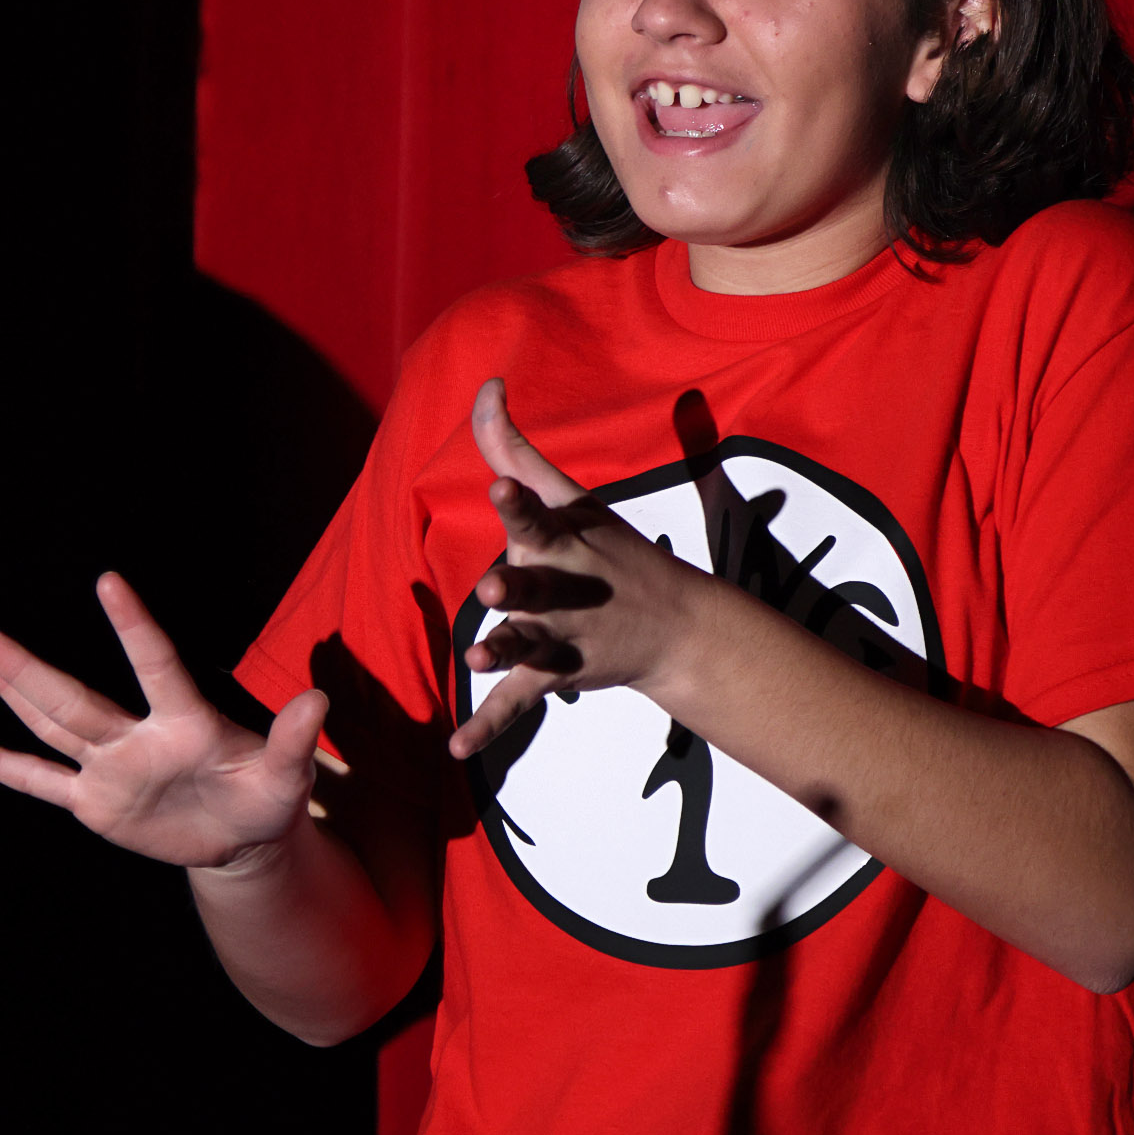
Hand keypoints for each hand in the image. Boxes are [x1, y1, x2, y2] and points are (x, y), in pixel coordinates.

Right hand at [0, 573, 331, 871]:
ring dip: (11, 692)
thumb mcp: (288, 778)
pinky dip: (3, 766)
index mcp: (184, 722)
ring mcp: (110, 767)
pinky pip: (41, 782)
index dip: (133, 628)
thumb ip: (293, 741)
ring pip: (50, 726)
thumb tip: (318, 699)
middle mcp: (137, 737)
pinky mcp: (94, 802)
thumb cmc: (265, 797)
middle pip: (74, 700)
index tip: (108, 582)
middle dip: (27, 670)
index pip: (154, 666)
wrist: (240, 838)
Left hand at [447, 379, 714, 759]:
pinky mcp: (554, 677)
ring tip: (475, 660)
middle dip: (516, 588)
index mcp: (565, 542)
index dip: (518, 502)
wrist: (678, 627)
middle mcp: (562, 590)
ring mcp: (560, 637)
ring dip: (503, 652)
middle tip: (493, 588)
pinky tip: (456, 749)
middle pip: (533, 588)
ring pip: (525, 646)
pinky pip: (516, 705)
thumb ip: (516, 447)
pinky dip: (488, 728)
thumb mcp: (570, 497)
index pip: (536, 516)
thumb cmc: (610, 551)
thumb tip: (486, 386)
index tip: (500, 485)